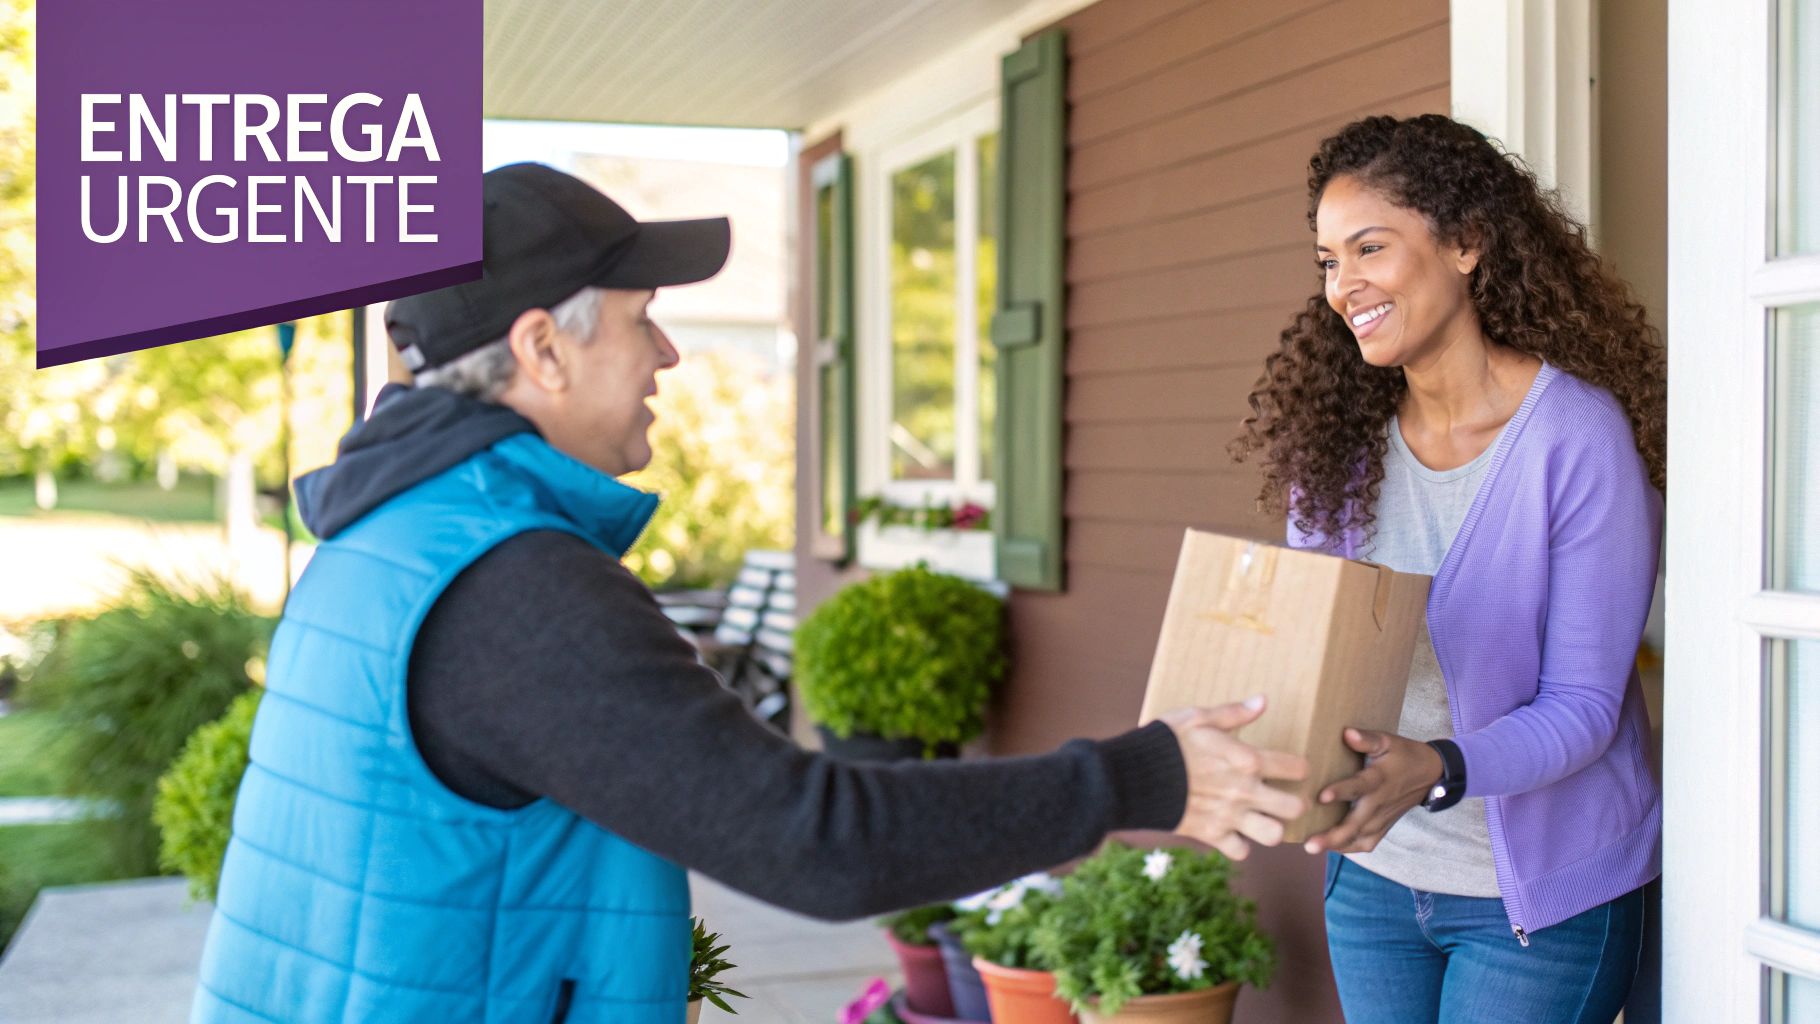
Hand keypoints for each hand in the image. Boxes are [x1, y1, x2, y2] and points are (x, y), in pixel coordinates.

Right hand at [1161, 697, 1308, 860]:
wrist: (1133, 776)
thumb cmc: (1166, 741)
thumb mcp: (1198, 717)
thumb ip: (1234, 713)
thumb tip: (1263, 701)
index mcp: (1247, 760)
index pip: (1296, 768)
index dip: (1299, 768)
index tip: (1291, 768)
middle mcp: (1244, 791)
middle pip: (1295, 808)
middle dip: (1295, 804)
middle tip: (1283, 798)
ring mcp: (1229, 816)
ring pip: (1274, 835)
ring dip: (1271, 828)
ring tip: (1261, 818)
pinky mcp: (1211, 834)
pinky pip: (1240, 851)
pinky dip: (1240, 845)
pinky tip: (1233, 831)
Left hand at [1302, 728, 1443, 854]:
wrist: (1430, 774)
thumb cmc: (1403, 755)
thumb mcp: (1388, 741)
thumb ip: (1367, 739)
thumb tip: (1347, 733)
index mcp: (1379, 779)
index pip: (1359, 787)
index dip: (1341, 791)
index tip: (1322, 797)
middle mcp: (1379, 803)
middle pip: (1356, 823)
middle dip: (1333, 835)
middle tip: (1309, 844)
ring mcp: (1382, 818)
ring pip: (1359, 837)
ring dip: (1337, 844)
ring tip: (1312, 847)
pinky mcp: (1384, 826)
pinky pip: (1367, 843)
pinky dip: (1349, 848)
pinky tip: (1330, 848)